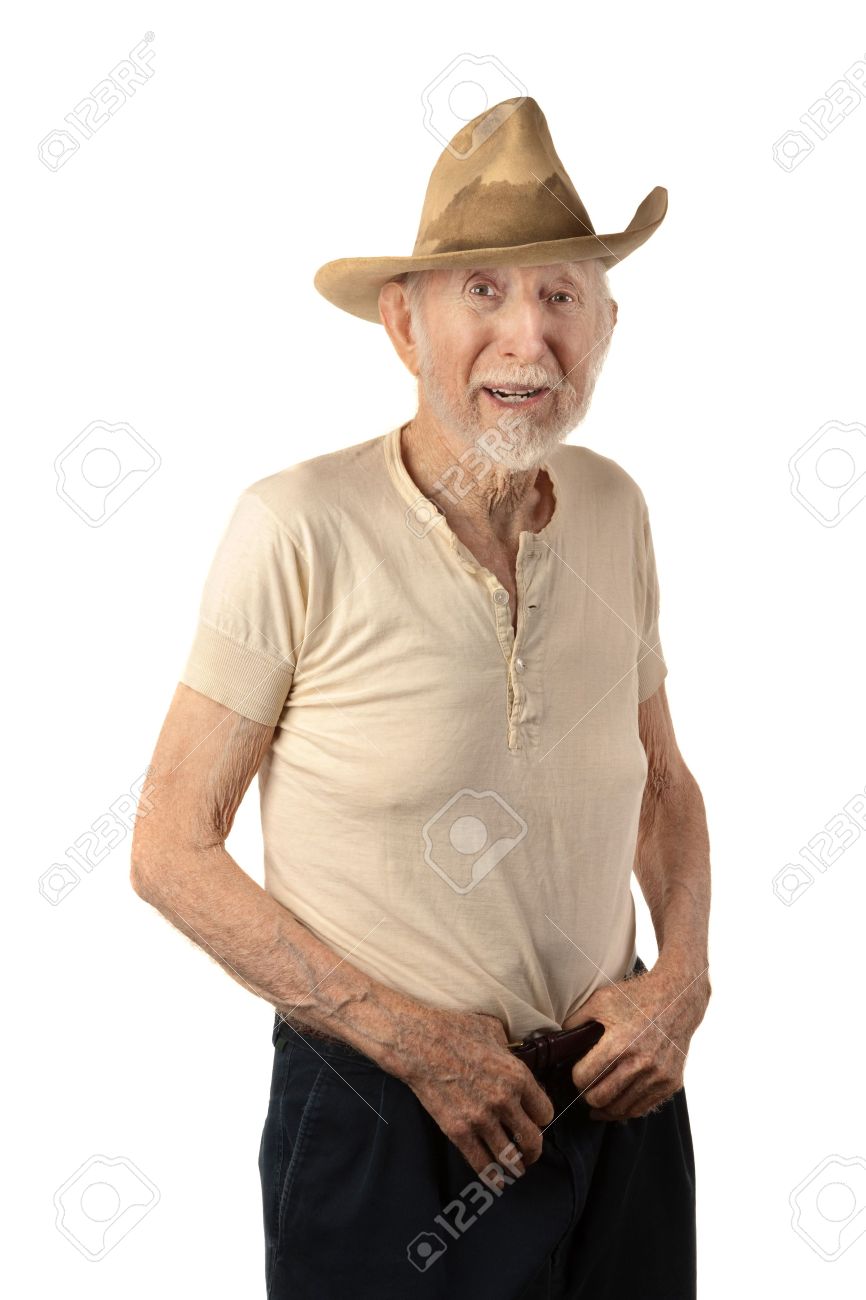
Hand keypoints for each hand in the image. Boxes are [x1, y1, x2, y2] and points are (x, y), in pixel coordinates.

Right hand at [394, 1006, 554, 1185]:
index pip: (545, 1113)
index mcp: (517, 1076)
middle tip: (531, 1152)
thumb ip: (510, 1050)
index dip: (541, 1117)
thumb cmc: (456, 1030)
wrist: (419, 1043)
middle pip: (532, 1140)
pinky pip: (481, 1163)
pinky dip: (492, 1176)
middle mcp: (504, 1102)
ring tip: (516, 1168)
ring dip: (516, 1166)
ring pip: (509, 1157)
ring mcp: (480, 1119)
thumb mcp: (494, 1031)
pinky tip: (496, 1181)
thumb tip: (514, 1055)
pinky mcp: (458, 1131)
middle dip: (534, 1150)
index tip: (535, 1119)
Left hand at [565, 958, 709, 1121]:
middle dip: (587, 1094)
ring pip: (620, 1109)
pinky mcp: (671, 1083)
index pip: (584, 1078)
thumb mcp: (601, 1000)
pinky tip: (616, 1104)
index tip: (577, 1072)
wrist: (678, 999)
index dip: (575, 1077)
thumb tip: (558, 1040)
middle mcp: (640, 1063)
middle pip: (599, 1098)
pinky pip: (642, 1109)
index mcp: (619, 1043)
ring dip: (605, 1107)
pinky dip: (626, 1110)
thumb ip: (576, 1020)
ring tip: (597, 1100)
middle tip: (585, 1087)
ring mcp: (658, 1076)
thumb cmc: (636, 997)